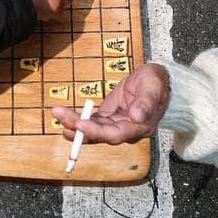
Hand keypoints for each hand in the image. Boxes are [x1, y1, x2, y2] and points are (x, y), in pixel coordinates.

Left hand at [51, 62, 169, 144]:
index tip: (80, 124)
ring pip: (93, 129)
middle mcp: (126, 130)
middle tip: (60, 116)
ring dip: (74, 124)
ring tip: (58, 114)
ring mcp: (116, 124)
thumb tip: (136, 116)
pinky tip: (64, 116)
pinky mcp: (109, 117)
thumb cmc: (158, 83)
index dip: (96, 131)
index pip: (115, 134)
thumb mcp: (154, 87)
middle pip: (100, 134)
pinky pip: (91, 122)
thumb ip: (146, 102)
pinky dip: (78, 120)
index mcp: (139, 127)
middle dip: (78, 127)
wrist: (159, 82)